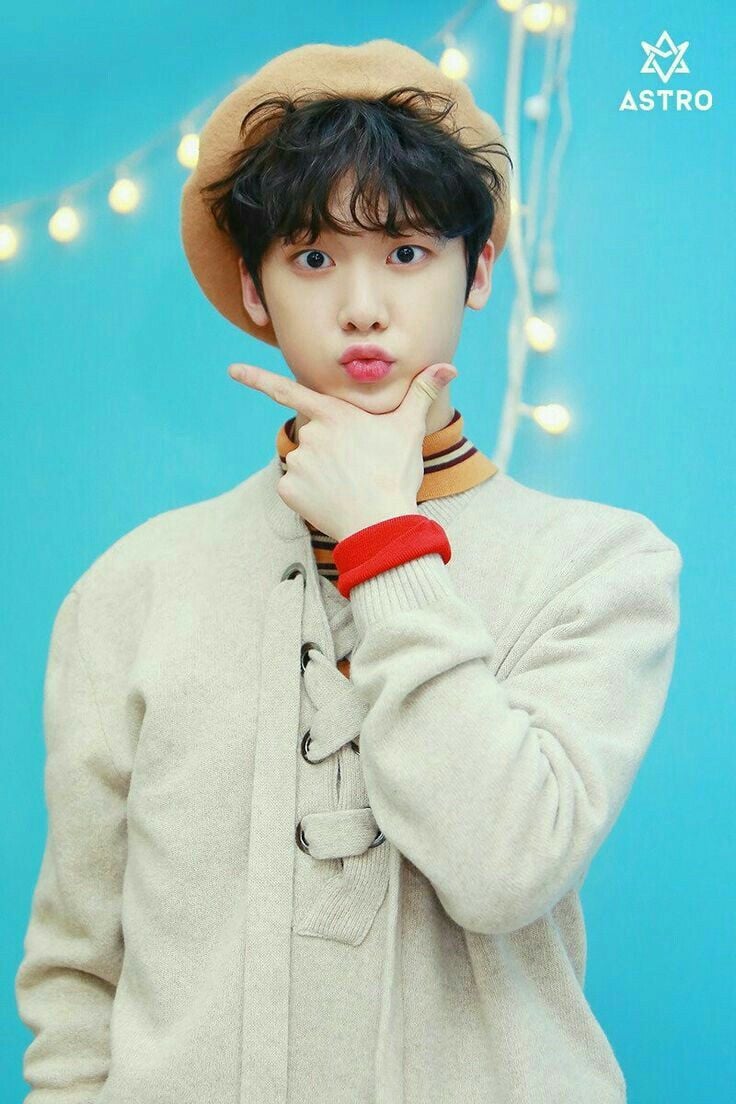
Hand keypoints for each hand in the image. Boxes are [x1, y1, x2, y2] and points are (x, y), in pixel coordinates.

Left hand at [228, 361, 457, 540]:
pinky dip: (309, 495)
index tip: (231, 370)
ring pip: (304, 464)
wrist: (381, 522)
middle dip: (329, 450)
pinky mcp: (289, 490)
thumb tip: (448, 367)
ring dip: (320, 473)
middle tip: (357, 467)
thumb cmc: (396, 473)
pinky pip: (294, 489)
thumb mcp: (410, 429)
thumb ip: (422, 393)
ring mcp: (297, 463)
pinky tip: (331, 500)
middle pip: (311, 437)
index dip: (257, 379)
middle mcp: (309, 434)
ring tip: (348, 486)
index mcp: (333, 414)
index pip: (287, 390)